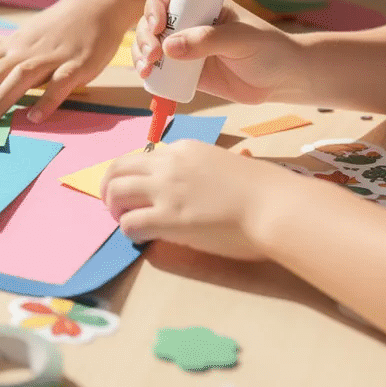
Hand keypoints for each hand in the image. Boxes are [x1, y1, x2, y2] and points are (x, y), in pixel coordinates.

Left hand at [0, 0, 141, 124]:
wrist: (96, 5)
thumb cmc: (56, 25)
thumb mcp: (18, 35)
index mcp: (10, 48)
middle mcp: (25, 52)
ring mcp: (50, 58)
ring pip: (20, 77)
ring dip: (1, 98)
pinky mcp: (76, 65)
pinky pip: (60, 84)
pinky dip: (48, 100)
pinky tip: (34, 117)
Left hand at [100, 140, 309, 260]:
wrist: (275, 205)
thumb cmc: (264, 189)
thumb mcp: (227, 164)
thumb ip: (203, 171)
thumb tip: (196, 186)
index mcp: (185, 148)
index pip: (144, 156)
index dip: (134, 174)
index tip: (136, 189)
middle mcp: (169, 164)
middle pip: (119, 168)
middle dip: (110, 187)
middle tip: (115, 206)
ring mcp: (165, 190)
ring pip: (116, 192)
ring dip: (113, 208)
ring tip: (123, 222)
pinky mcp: (167, 217)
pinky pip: (129, 223)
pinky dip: (128, 231)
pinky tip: (140, 238)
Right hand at [133, 0, 302, 104]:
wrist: (283, 80)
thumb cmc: (269, 50)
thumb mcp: (242, 39)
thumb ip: (207, 40)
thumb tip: (169, 47)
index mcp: (203, 5)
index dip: (155, 5)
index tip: (157, 25)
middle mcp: (189, 23)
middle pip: (150, 20)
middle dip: (143, 36)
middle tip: (154, 55)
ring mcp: (185, 48)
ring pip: (149, 44)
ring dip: (140, 55)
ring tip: (147, 70)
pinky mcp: (185, 73)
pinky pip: (159, 70)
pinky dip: (149, 74)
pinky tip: (148, 79)